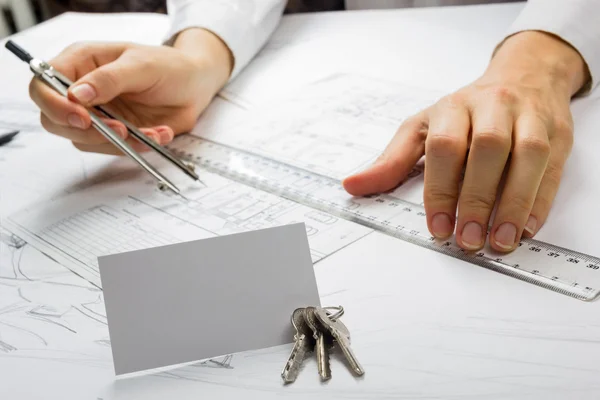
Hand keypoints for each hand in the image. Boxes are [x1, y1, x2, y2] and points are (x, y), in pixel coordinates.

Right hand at [29, 28, 231, 153]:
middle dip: (87, 132)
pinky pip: (113, 149)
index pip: (43, 85)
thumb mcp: (141, 65)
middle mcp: (82, 90)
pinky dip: (136, 147)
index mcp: (80, 63)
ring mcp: (97, 114)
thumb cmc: (169, 66)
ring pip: (84, 141)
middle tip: (119, 130)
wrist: (195, 86)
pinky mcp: (114, 133)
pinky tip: (158, 133)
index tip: (81, 119)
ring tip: (150, 131)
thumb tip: (76, 94)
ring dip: (118, 142)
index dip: (54, 105)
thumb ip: (109, 79)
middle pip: (55, 120)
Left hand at [343, 32, 589, 251]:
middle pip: (487, 148)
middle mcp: (493, 106)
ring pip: (527, 155)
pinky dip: (540, 200)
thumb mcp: (422, 128)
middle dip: (476, 198)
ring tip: (499, 240)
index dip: (440, 189)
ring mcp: (529, 117)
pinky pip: (552, 166)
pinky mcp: (557, 133)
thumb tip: (352, 185)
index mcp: (453, 107)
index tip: (438, 227)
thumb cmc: (466, 110)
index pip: (444, 146)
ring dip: (513, 202)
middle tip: (468, 239)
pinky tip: (525, 227)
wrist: (524, 76)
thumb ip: (391, 160)